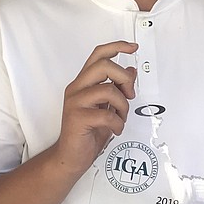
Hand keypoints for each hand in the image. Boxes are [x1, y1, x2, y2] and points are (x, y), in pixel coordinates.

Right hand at [53, 41, 137, 175]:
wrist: (70, 156)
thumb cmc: (87, 132)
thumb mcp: (108, 107)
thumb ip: (117, 88)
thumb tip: (131, 71)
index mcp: (83, 83)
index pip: (98, 55)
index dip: (117, 47)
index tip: (133, 48)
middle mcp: (77, 88)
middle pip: (104, 65)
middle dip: (124, 79)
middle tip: (129, 95)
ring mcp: (75, 102)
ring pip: (108, 89)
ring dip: (123, 106)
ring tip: (120, 118)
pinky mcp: (78, 118)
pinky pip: (107, 114)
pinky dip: (118, 123)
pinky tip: (115, 129)